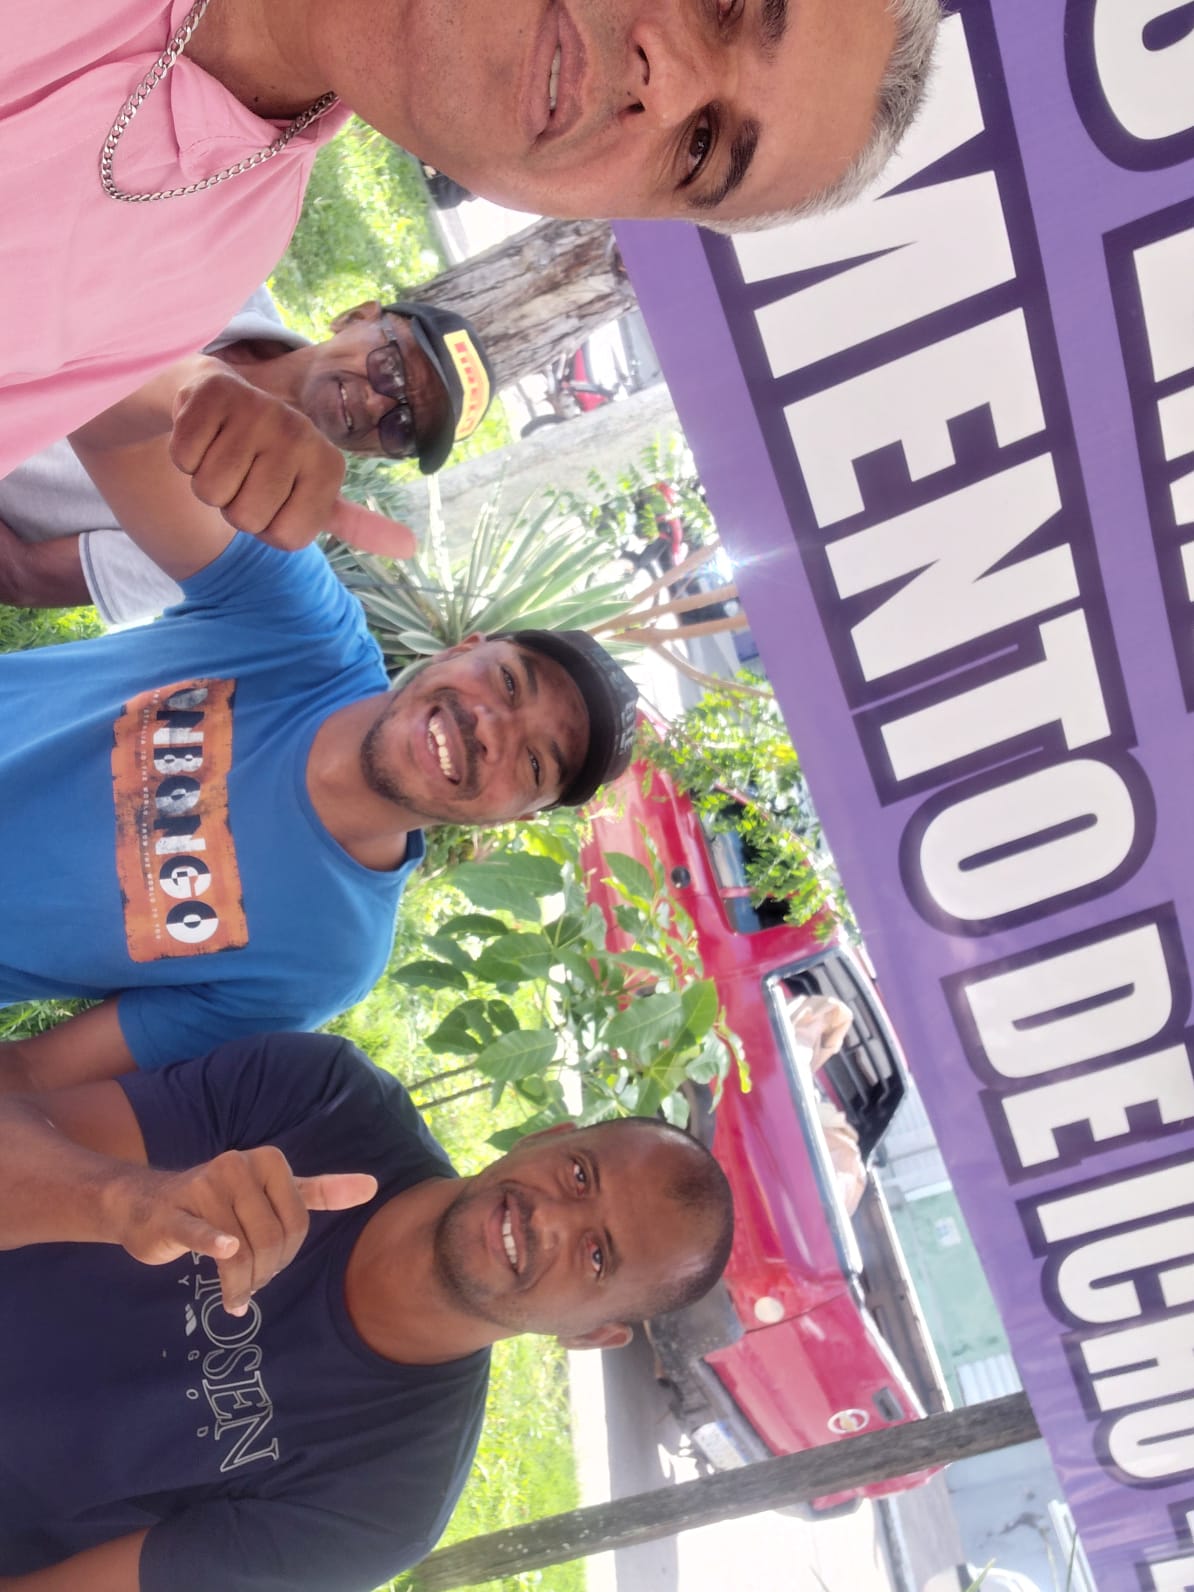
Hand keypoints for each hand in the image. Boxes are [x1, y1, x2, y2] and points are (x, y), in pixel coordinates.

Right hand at [107, 1148, 376, 1315]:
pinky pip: (202, 1233)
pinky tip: (227, 1273)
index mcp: (269, 1161)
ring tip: (235, 1294)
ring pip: (241, 1248)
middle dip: (265, 1271)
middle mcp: (238, 1166)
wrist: (146, 1204)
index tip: (271, 1267)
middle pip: (271, 1238)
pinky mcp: (174, 1211)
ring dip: (241, 1282)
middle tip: (251, 1285)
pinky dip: (217, 1251)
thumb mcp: (272, 1191)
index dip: (287, 1254)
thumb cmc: (218, 1201)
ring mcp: (204, 1186)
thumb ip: (319, 1190)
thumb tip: (372, 1186)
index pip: (297, 1222)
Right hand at [170, 370, 415, 558]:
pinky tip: (204, 432)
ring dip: (207, 481)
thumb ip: (357, 524)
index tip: (273, 494)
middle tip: (244, 472)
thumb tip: (410, 548)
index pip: (286, 539)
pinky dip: (184, 454)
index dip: (268, 527)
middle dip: (234, 505)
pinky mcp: (212, 394)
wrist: (222, 396)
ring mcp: (258, 410)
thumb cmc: (270, 457)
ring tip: (225, 452)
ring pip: (211, 491)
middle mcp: (300, 434)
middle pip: (245, 518)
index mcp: (329, 465)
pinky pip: (185, 460)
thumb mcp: (315, 490)